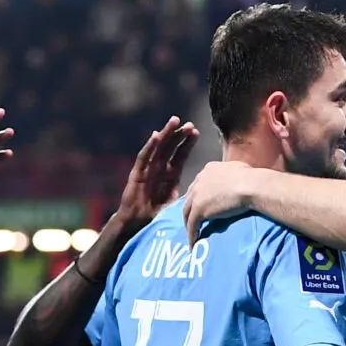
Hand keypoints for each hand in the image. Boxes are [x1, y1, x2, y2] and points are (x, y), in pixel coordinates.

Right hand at [112, 117, 198, 238]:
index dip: (187, 143)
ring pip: (158, 147)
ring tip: (174, 121)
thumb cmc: (158, 215)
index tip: (196, 132)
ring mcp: (148, 169)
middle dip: (179, 134)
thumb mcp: (178, 203)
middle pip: (171, 146)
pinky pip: (144, 157)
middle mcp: (159, 168)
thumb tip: (208, 193)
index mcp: (171, 174)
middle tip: (189, 123)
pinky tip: (157, 136)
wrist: (138, 224)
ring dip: (166, 134)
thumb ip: (189, 196)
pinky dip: (150, 146)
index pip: (180, 154)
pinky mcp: (137, 173)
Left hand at [181, 158, 263, 242]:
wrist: (250, 186)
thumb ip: (231, 175)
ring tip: (192, 233)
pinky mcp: (198, 209)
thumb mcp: (238, 170)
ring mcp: (197, 195)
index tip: (202, 203)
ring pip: (187, 212)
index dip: (199, 195)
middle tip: (193, 219)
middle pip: (190, 197)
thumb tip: (236, 179)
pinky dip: (191, 235)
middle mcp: (199, 180)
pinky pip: (192, 224)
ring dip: (188, 223)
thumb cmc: (251, 178)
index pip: (200, 184)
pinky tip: (193, 244)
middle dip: (190, 208)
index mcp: (209, 170)